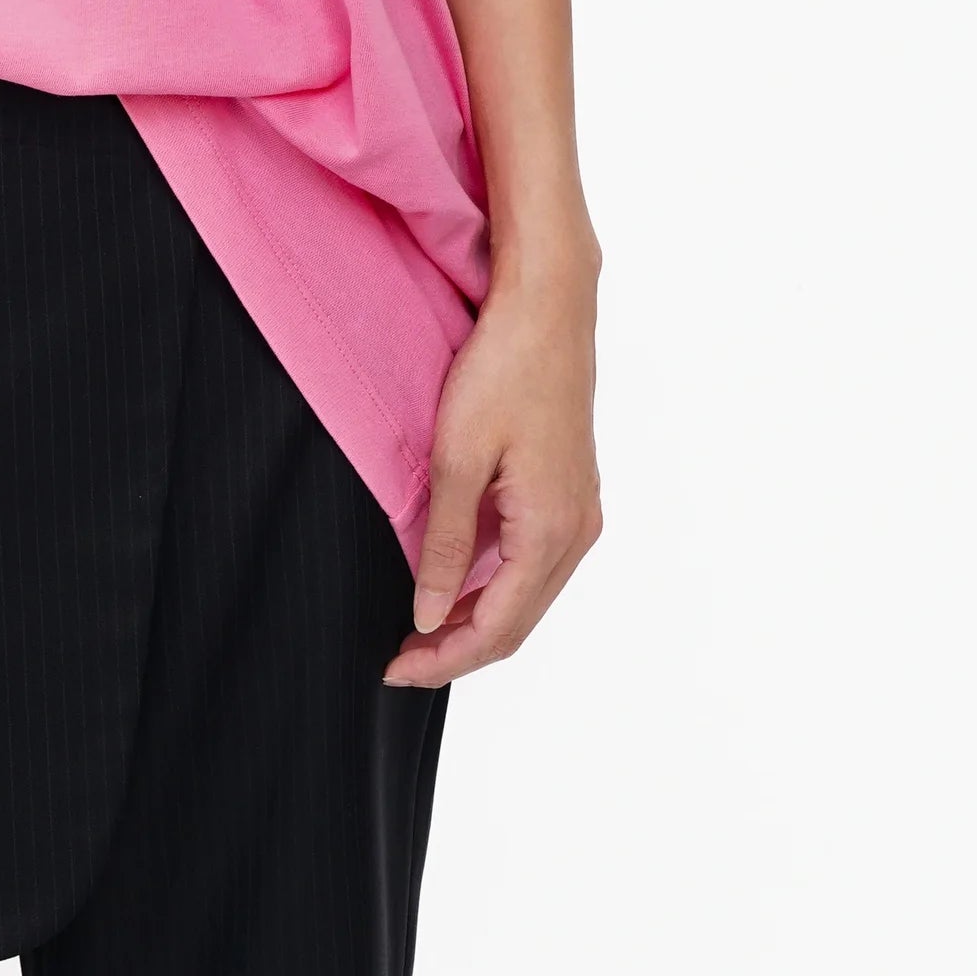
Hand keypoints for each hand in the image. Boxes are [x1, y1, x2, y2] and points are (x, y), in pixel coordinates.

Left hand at [383, 270, 601, 687]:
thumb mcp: (457, 458)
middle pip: (517, 623)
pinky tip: (456, 581)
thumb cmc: (504, 368)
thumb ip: (443, 545)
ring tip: (420, 628)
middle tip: (400, 660)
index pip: (497, 628)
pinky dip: (495, 585)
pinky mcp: (573, 492)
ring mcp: (580, 512)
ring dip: (477, 619)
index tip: (396, 669)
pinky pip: (534, 562)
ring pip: (527, 596)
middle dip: (458, 649)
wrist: (550, 306)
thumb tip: (429, 614)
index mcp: (551, 530)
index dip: (445, 659)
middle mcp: (577, 531)